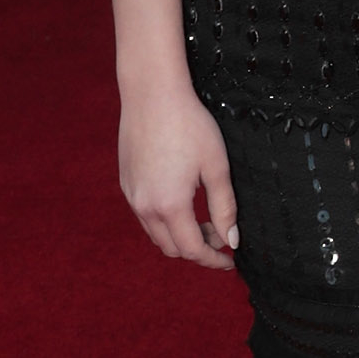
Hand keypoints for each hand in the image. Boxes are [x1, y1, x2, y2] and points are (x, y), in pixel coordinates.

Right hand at [120, 82, 238, 268]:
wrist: (152, 95)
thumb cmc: (190, 126)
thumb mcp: (217, 167)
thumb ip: (225, 207)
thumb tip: (232, 240)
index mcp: (170, 205)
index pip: (192, 249)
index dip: (213, 260)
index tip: (230, 261)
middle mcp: (145, 206)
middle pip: (172, 248)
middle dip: (199, 249)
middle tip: (222, 236)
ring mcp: (131, 195)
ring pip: (156, 234)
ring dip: (180, 236)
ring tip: (205, 220)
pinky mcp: (126, 183)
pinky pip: (145, 216)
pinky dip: (165, 222)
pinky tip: (183, 203)